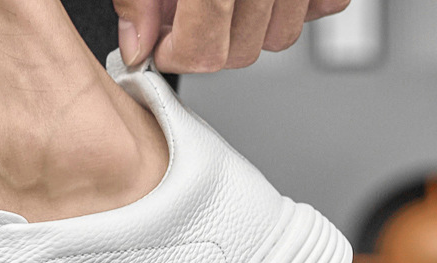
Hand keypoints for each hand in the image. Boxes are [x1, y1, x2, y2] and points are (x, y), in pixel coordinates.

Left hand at [114, 0, 350, 72]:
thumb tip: (137, 46)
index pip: (205, 50)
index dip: (178, 56)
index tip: (161, 46)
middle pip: (243, 51)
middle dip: (207, 46)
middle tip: (184, 20)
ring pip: (281, 36)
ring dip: (247, 29)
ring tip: (218, 0)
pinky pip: (327, 5)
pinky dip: (298, 8)